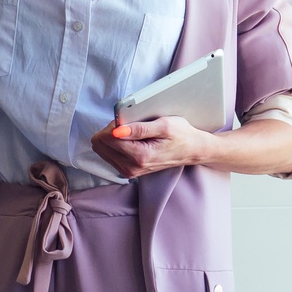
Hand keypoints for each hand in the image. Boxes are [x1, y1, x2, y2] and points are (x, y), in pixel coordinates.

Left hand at [91, 116, 207, 179]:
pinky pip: (109, 154)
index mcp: (139, 156)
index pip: (107, 138)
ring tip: (132, 132)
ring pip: (102, 150)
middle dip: (110, 131)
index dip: (114, 124)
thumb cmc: (180, 135)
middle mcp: (131, 167)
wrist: (191, 151)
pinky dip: (115, 144)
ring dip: (112, 137)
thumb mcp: (164, 125)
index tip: (127, 119)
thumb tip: (116, 131)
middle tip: (128, 125)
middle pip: (100, 145)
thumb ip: (139, 128)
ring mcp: (128, 171)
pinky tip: (131, 140)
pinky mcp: (127, 171)